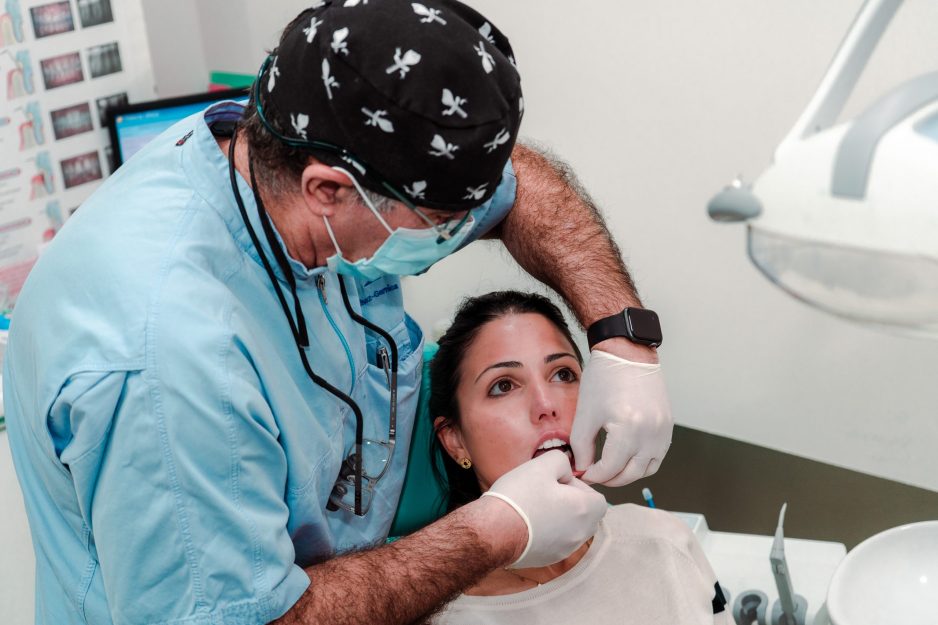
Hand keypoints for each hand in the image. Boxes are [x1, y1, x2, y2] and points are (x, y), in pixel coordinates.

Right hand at [481, 450, 606, 568]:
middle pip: (586, 515)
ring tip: (534, 507)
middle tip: (545, 492)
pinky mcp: (547, 559)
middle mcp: (579, 534)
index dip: (579, 486)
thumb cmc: (518, 498)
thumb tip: (565, 471)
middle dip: (570, 502)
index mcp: (584, 511)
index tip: (558, 481)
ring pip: (570, 529)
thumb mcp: (542, 464)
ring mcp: (564, 550)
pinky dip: (547, 532)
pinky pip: (555, 541)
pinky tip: (526, 522)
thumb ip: (562, 460)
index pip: (598, 498)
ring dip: (558, 517)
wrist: (492, 532)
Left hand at [570, 349, 672, 485]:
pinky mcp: (667, 426)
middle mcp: (650, 433)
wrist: (627, 354)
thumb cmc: (604, 379)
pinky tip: (627, 458)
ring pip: (648, 469)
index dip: (594, 475)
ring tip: (611, 470)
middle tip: (595, 476)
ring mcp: (663, 430)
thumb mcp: (586, 414)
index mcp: (628, 429)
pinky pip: (657, 455)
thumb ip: (581, 446)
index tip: (583, 474)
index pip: (611, 468)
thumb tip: (583, 467)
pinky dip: (643, 462)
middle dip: (610, 479)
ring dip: (629, 474)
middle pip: (631, 473)